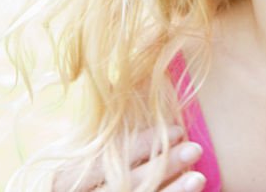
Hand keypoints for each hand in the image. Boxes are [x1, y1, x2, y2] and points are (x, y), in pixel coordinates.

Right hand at [52, 126, 206, 191]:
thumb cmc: (82, 177)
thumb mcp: (82, 156)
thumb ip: (102, 136)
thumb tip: (130, 83)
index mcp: (66, 179)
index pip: (108, 160)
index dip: (143, 145)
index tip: (178, 130)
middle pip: (126, 185)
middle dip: (163, 166)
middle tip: (196, 148)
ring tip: (199, 177)